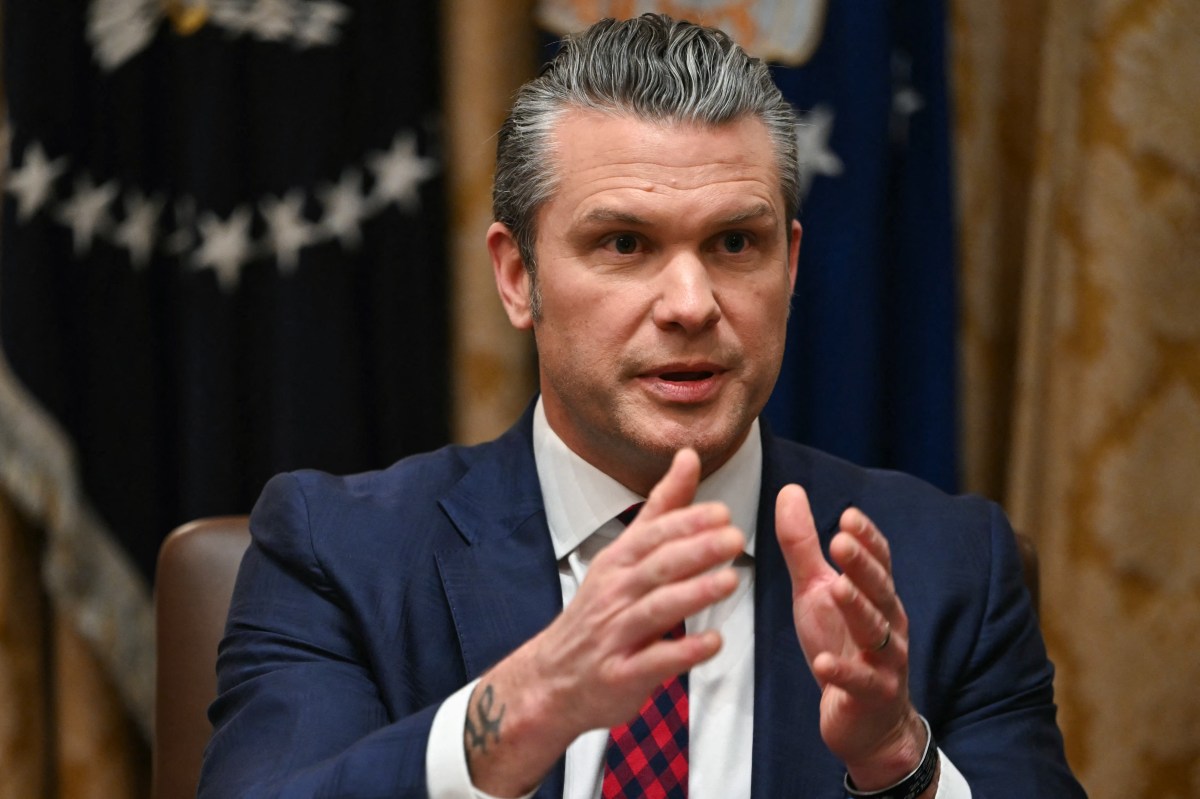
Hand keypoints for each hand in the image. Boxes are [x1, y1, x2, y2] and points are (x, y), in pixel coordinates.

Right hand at [466, 448, 744, 795]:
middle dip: (695, 550)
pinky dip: (684, 652)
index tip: (721, 512)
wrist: (551, 681)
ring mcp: (616, 635)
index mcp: (617, 564)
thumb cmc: (598, 613)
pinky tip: (713, 642)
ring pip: (655, 609)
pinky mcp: (622, 675)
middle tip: (733, 538)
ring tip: (729, 581)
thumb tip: (689, 457)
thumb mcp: (623, 557)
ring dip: (693, 594)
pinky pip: (655, 661)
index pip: (651, 536)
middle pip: (656, 567)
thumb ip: (662, 509)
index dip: (685, 522)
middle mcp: (615, 595)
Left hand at [776, 485, 928, 790]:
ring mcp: (886, 661)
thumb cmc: (842, 645)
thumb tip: (790, 490)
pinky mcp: (873, 696)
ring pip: (877, 633)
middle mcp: (888, 623)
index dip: (867, 539)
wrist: (866, 721)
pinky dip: (843, 672)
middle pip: (880, 590)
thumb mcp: (815, 592)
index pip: (878, 561)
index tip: (848, 516)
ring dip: (857, 610)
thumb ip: (803, 546)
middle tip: (841, 542)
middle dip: (862, 566)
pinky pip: (860, 683)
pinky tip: (824, 662)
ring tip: (837, 588)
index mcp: (876, 596)